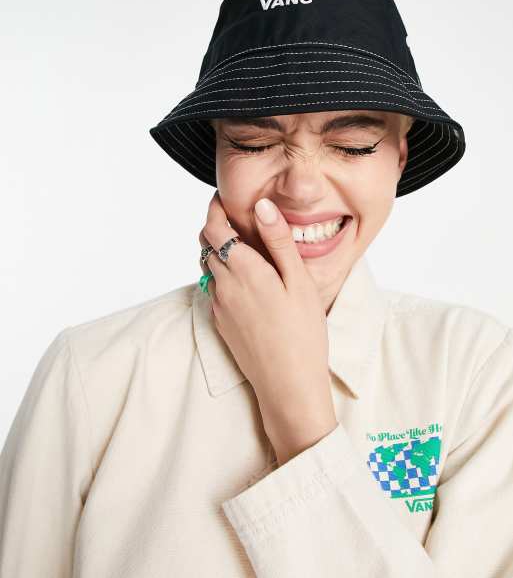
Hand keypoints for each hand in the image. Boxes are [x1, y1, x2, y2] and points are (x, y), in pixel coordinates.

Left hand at [199, 190, 337, 464]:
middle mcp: (223, 285)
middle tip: (236, 220)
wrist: (287, 385)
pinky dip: (221, 275)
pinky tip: (245, 281)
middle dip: (215, 227)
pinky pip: (213, 289)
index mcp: (242, 269)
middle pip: (205, 245)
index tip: (224, 199)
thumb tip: (261, 206)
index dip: (214, 208)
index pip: (212, 227)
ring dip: (217, 251)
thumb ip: (278, 240)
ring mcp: (218, 306)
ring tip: (242, 247)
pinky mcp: (219, 323)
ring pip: (207, 267)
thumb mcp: (298, 280)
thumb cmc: (302, 332)